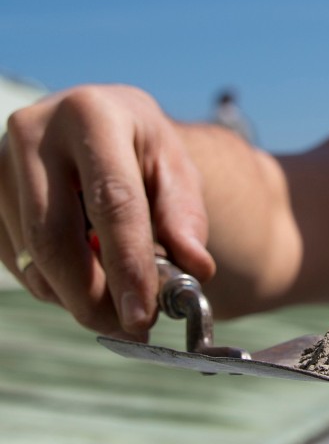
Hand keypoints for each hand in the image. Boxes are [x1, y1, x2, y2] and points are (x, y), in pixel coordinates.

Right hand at [0, 85, 214, 337]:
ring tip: (118, 303)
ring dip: (76, 295)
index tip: (142, 316)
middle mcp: (34, 132)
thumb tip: (196, 269)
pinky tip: (86, 279)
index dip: (127, 265)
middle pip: (55, 238)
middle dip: (92, 297)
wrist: (96, 120)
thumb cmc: (141, 147)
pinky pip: (15, 261)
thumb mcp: (174, 167)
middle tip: (130, 329)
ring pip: (32, 257)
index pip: (112, 202)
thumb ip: (184, 217)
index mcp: (92, 115)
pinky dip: (54, 284)